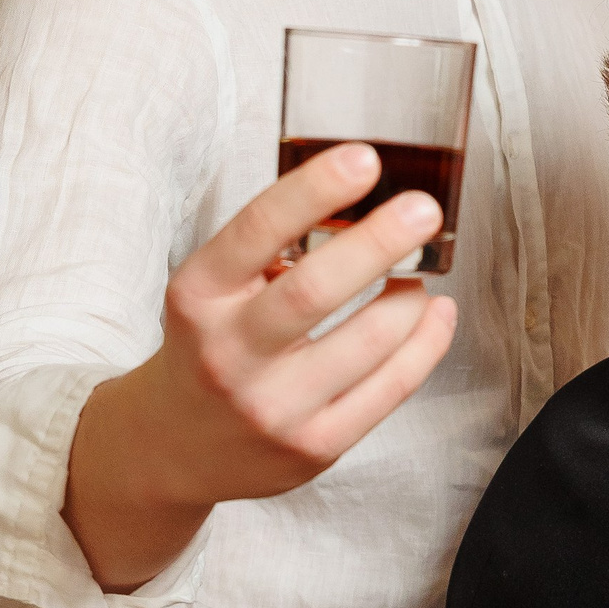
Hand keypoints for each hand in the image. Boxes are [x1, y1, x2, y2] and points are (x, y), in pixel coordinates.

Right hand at [64, 143, 457, 592]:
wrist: (175, 445)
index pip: (256, 230)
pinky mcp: (312, 448)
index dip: (314, 189)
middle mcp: (228, 354)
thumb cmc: (209, 346)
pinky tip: (434, 316)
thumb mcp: (212, 289)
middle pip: (314, 291)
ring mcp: (271, 407)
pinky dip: (426, 344)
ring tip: (418, 274)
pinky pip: (389, 389)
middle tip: (423, 210)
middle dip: (379, 242)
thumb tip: (362, 201)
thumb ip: (270, 249)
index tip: (363, 159)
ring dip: (409, 297)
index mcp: (198, 297)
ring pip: (367, 342)